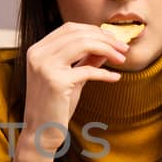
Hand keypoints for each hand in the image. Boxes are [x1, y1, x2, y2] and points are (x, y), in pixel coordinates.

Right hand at [21, 23, 127, 151]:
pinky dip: (105, 73)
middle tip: (124, 48)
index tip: (113, 39)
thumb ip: (85, 60)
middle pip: (78, 33)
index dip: (94, 30)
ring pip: (83, 44)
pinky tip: (115, 78)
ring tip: (122, 59)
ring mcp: (45, 67)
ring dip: (108, 49)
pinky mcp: (56, 81)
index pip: (69, 28)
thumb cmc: (55, 106)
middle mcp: (38, 55)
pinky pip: (88, 70)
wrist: (40, 132)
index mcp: (37, 50)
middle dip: (105, 38)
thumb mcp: (71, 78)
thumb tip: (106, 45)